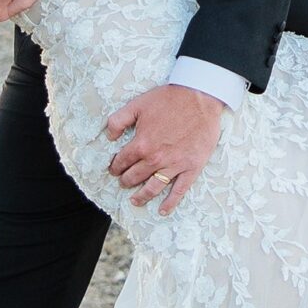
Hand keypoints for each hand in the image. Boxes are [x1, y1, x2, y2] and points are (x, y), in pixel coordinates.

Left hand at [104, 83, 223, 215]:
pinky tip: (163, 210)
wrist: (199, 97)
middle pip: (135, 177)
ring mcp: (174, 165)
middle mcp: (155, 159)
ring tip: (135, 201)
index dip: (115, 166)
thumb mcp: (137, 104)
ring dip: (142, 196)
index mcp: (141, 144)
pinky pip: (180, 190)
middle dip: (126, 181)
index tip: (114, 169)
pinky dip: (170, 203)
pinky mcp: (191, 167)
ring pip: (153, 187)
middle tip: (123, 182)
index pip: (122, 162)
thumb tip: (108, 136)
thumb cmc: (169, 99)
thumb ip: (118, 120)